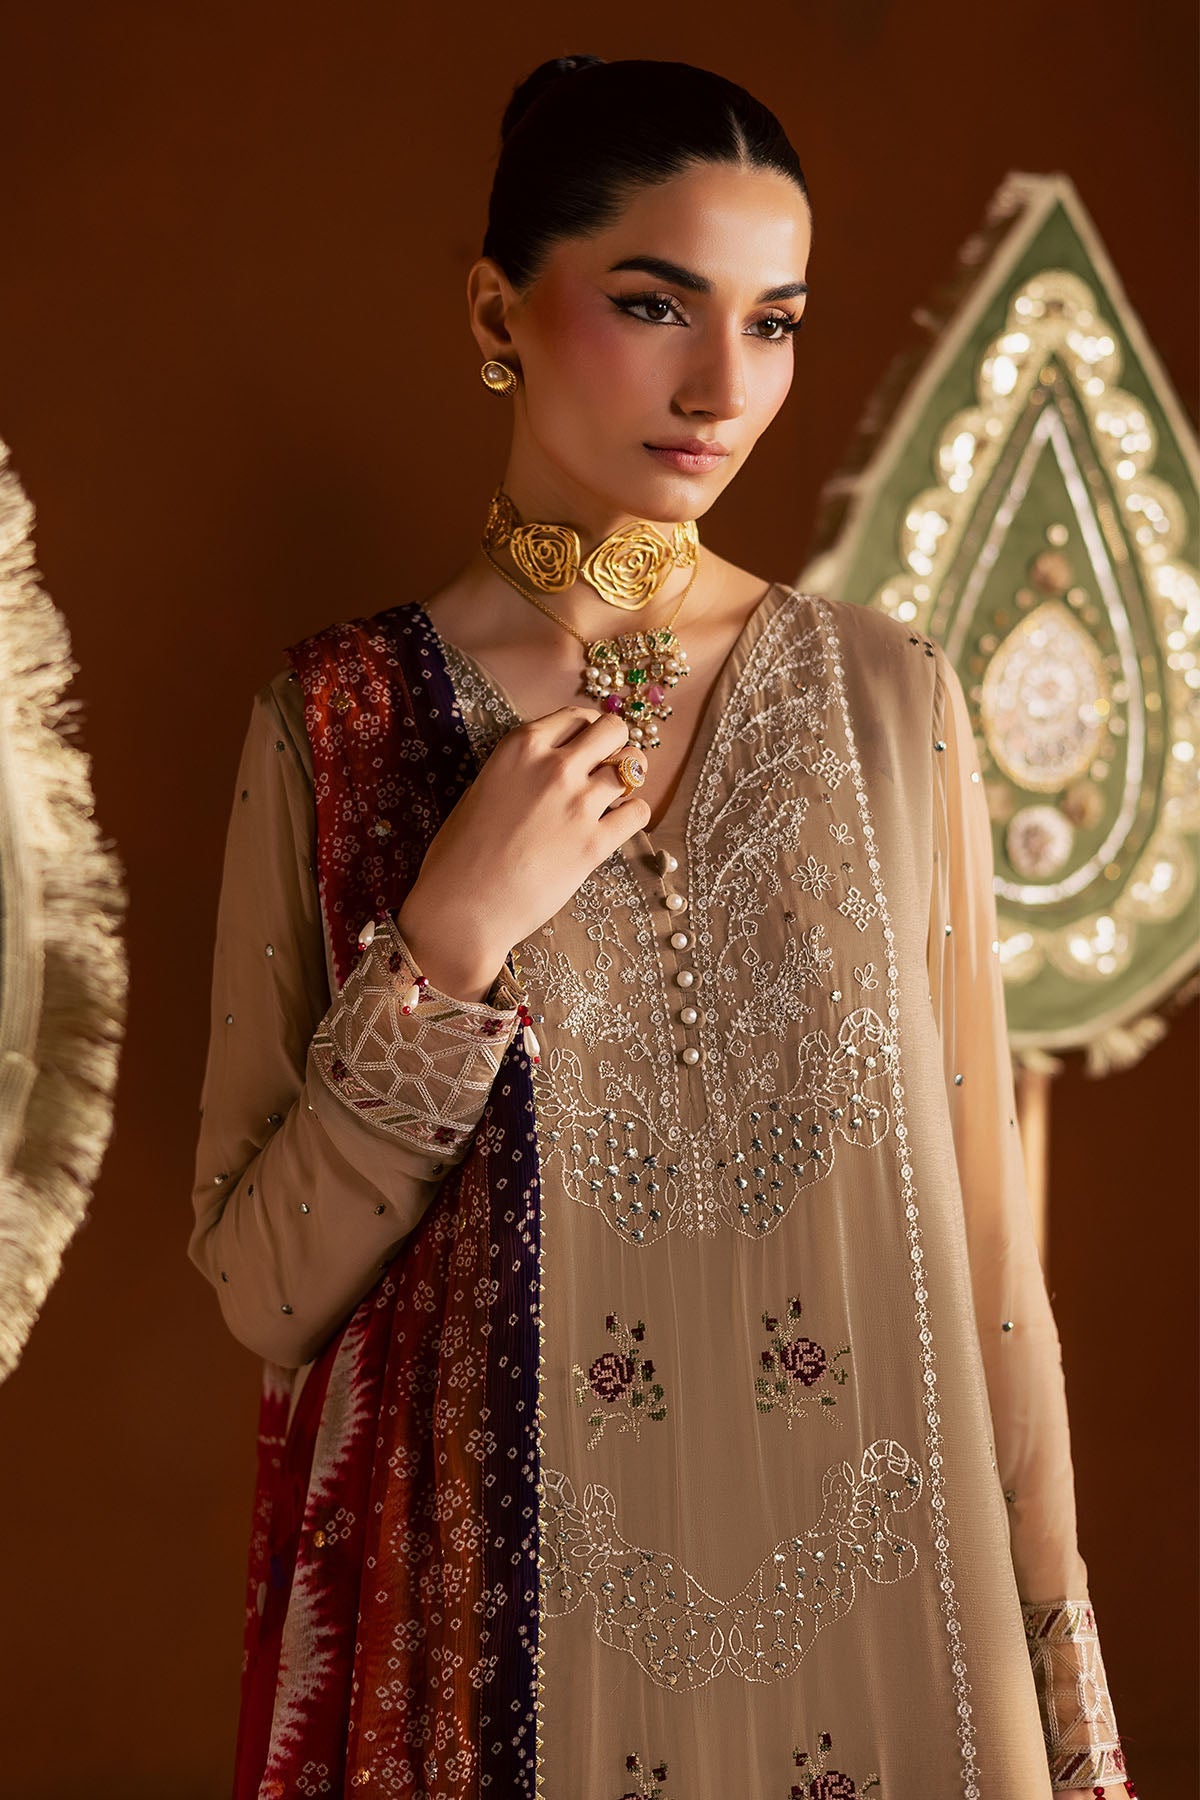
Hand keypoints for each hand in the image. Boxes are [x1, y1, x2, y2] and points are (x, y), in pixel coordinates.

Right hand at [395, 705, 649, 999]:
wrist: (461, 909)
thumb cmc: (459, 855)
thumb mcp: (482, 790)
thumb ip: (521, 769)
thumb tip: (554, 763)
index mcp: (520, 747)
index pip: (575, 715)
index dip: (587, 730)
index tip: (588, 746)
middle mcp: (553, 766)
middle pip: (613, 728)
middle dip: (616, 744)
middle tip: (607, 766)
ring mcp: (577, 803)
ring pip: (634, 765)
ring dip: (629, 779)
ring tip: (614, 797)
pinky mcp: (595, 843)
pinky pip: (638, 811)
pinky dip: (633, 815)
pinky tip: (616, 826)